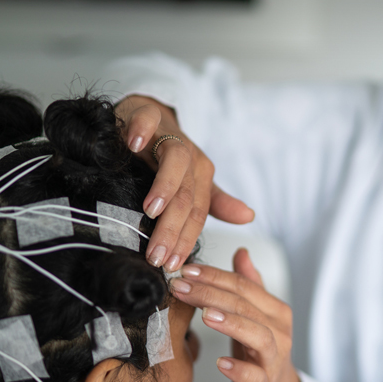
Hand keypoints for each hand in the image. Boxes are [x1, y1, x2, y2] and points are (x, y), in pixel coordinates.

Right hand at [115, 96, 253, 271]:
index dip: (186, 241)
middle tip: (157, 255)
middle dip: (173, 228)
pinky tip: (133, 145)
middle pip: (185, 196)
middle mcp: (189, 158)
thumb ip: (215, 202)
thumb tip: (249, 217)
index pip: (197, 214)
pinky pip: (147, 120)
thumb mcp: (192, 181)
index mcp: (200, 176)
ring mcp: (169, 136)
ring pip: (175, 161)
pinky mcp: (147, 115)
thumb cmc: (168, 154)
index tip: (172, 266)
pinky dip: (142, 131)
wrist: (149, 114)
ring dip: (165, 185)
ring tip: (151, 210)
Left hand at [170, 249, 301, 381]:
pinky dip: (238, 370)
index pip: (243, 286)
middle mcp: (279, 331)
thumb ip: (248, 284)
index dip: (214, 276)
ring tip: (205, 316)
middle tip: (180, 287)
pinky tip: (220, 363)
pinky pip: (254, 376)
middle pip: (245, 306)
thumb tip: (241, 251)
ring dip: (230, 323)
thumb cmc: (257, 352)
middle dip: (211, 294)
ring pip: (257, 336)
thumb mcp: (254, 316)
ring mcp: (274, 359)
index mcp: (275, 310)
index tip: (185, 270)